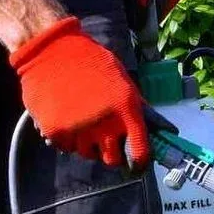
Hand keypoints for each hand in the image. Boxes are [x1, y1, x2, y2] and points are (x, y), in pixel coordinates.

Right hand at [10, 16, 149, 166]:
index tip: (136, 164)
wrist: (51, 49)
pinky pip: (66, 148)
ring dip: (87, 145)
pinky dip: (66, 139)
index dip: (139, 162)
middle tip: (105, 141)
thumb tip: (162, 130)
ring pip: (88, 154)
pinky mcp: (56, 131)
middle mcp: (105, 123)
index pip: (140, 152)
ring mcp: (80, 130)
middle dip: (111, 154)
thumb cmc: (89, 61)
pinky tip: (65, 119)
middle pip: (112, 160)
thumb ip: (136, 108)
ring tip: (82, 123)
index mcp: (126, 109)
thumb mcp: (121, 80)